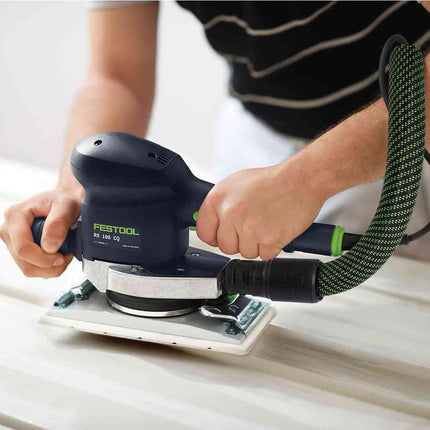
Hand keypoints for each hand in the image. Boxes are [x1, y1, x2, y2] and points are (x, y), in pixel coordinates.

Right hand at [0, 189, 81, 277]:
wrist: (63, 202)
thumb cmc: (64, 201)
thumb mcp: (67, 205)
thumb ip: (58, 223)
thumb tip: (49, 246)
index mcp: (15, 216)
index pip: (23, 248)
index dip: (45, 259)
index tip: (62, 256)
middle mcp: (9, 230)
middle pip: (25, 263)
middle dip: (49, 266)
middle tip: (67, 256)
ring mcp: (12, 242)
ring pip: (28, 269)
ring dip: (50, 269)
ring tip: (64, 255)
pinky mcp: (19, 250)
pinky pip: (32, 268)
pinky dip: (48, 268)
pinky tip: (58, 255)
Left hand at [197, 162, 324, 259]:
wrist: (300, 180)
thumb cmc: (271, 181)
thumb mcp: (236, 184)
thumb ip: (220, 206)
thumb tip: (210, 225)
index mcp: (218, 199)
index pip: (204, 233)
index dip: (215, 236)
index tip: (223, 235)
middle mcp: (231, 214)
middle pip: (225, 247)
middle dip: (238, 241)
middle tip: (251, 227)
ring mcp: (250, 228)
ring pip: (245, 254)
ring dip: (256, 245)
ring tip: (265, 225)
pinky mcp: (269, 240)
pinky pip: (264, 256)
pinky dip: (271, 248)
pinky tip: (275, 230)